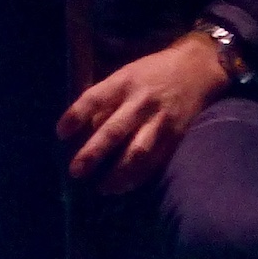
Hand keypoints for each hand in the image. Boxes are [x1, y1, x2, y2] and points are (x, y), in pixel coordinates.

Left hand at [56, 34, 230, 194]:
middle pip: (114, 130)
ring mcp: (159, 120)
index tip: (60, 133)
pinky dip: (138, 177)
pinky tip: (124, 186)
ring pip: (136, 152)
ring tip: (101, 188)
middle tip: (76, 171)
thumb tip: (81, 126)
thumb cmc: (152, 72)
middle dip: (93, 152)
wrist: (196, 70)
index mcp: (124, 81)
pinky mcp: (174, 136)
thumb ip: (106, 97)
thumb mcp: (126, 73)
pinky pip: (155, 161)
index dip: (76, 115)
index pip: (95, 98)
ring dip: (117, 173)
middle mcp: (140, 101)